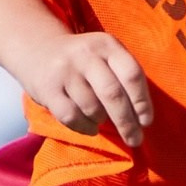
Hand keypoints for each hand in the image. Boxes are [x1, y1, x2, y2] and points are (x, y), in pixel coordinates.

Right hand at [26, 31, 153, 145]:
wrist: (38, 49)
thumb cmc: (83, 60)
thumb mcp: (105, 56)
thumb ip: (123, 78)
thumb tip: (142, 120)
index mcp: (107, 44)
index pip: (132, 74)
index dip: (142, 102)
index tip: (146, 122)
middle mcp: (86, 54)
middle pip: (113, 94)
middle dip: (127, 122)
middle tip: (134, 140)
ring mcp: (65, 70)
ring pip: (92, 108)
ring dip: (101, 121)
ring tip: (101, 121)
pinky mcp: (47, 88)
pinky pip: (71, 117)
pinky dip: (84, 127)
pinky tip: (89, 127)